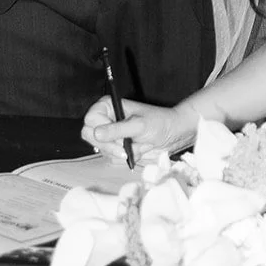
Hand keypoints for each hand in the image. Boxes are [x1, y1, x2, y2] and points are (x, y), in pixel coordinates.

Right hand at [81, 96, 198, 158]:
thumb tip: (96, 133)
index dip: (100, 130)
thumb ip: (117, 129)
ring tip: (141, 144)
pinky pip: (112, 158)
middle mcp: (106, 120)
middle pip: (90, 136)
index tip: (117, 137)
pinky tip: (140, 149)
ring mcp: (111, 135)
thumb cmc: (160, 123)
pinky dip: (127, 157)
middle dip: (111, 145)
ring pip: (102, 150)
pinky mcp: (117, 148)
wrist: (174, 135)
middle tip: (126, 148)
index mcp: (108, 107)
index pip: (90, 120)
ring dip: (122, 151)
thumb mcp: (139, 125)